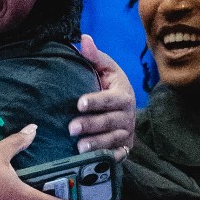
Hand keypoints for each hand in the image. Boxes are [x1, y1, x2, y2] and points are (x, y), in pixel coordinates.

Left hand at [69, 34, 136, 158]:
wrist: (125, 106)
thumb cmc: (109, 85)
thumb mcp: (105, 69)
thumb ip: (94, 56)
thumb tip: (83, 38)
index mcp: (122, 94)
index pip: (110, 99)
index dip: (96, 101)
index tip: (79, 103)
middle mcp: (127, 115)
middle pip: (110, 122)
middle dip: (92, 126)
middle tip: (71, 128)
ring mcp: (126, 133)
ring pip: (113, 140)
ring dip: (97, 144)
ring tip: (79, 148)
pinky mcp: (124, 147)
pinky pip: (118, 155)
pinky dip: (109, 159)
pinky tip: (96, 161)